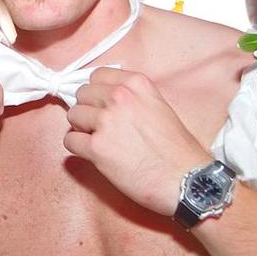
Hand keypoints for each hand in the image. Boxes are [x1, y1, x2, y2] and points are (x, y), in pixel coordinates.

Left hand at [65, 68, 209, 215]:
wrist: (186, 180)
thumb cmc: (177, 150)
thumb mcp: (159, 107)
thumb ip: (132, 98)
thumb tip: (105, 100)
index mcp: (136, 84)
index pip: (97, 76)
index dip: (97, 92)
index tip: (101, 104)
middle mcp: (119, 97)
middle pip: (82, 94)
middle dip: (88, 110)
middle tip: (101, 126)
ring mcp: (106, 121)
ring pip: (73, 116)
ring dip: (82, 129)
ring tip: (99, 141)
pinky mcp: (97, 147)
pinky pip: (70, 141)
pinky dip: (78, 148)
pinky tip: (94, 154)